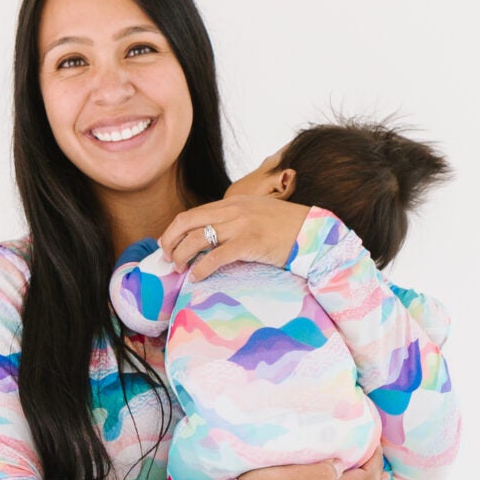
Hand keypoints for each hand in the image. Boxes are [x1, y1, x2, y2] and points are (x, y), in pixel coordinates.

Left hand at [160, 186, 310, 280]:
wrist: (312, 231)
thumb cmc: (286, 228)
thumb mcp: (256, 214)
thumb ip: (235, 219)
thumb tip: (214, 236)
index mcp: (233, 203)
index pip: (193, 213)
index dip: (174, 230)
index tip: (168, 244)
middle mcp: (233, 210)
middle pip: (188, 222)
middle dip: (170, 240)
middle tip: (167, 257)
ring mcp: (241, 225)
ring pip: (197, 238)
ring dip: (182, 254)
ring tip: (179, 268)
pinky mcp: (249, 242)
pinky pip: (216, 256)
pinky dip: (202, 267)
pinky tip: (197, 276)